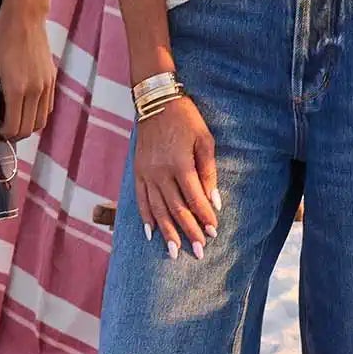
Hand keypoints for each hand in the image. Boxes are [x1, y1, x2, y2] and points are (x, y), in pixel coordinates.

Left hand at [0, 8, 56, 141]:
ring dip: (28, 126)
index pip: (14, 127)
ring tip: (14, 119)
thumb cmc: (0, 39)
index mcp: (17, 90)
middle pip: (30, 129)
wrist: (24, 18)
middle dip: (15, 134)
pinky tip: (26, 106)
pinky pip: (48, 106)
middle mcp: (36, 91)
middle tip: (2, 128)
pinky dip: (38, 113)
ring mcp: (47, 85)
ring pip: (42, 120)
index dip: (3, 134)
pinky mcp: (52, 78)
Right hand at [133, 96, 217, 258]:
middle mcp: (161, 172)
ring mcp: (146, 173)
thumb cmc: (186, 119)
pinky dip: (145, 218)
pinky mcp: (137, 171)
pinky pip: (140, 200)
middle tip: (198, 252)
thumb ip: (209, 172)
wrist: (155, 101)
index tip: (213, 233)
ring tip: (173, 252)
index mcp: (180, 164)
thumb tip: (215, 201)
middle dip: (188, 232)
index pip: (195, 199)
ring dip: (167, 232)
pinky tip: (151, 233)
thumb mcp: (204, 140)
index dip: (204, 217)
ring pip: (157, 209)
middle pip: (176, 209)